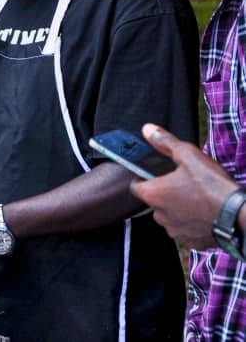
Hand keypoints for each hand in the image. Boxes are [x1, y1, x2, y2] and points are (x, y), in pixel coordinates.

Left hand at [129, 123, 240, 248]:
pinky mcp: (191, 242)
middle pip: (154, 201)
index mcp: (153, 195)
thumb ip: (165, 142)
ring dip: (177, 209)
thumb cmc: (211, 185)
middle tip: (183, 185)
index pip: (136, 186)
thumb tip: (147, 129)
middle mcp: (158, 216)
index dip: (144, 179)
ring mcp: (175, 231)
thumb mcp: (188, 156)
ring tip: (195, 199)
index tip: (157, 175)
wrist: (238, 215)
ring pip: (169, 216)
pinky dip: (191, 222)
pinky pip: (185, 229)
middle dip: (164, 194)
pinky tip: (204, 213)